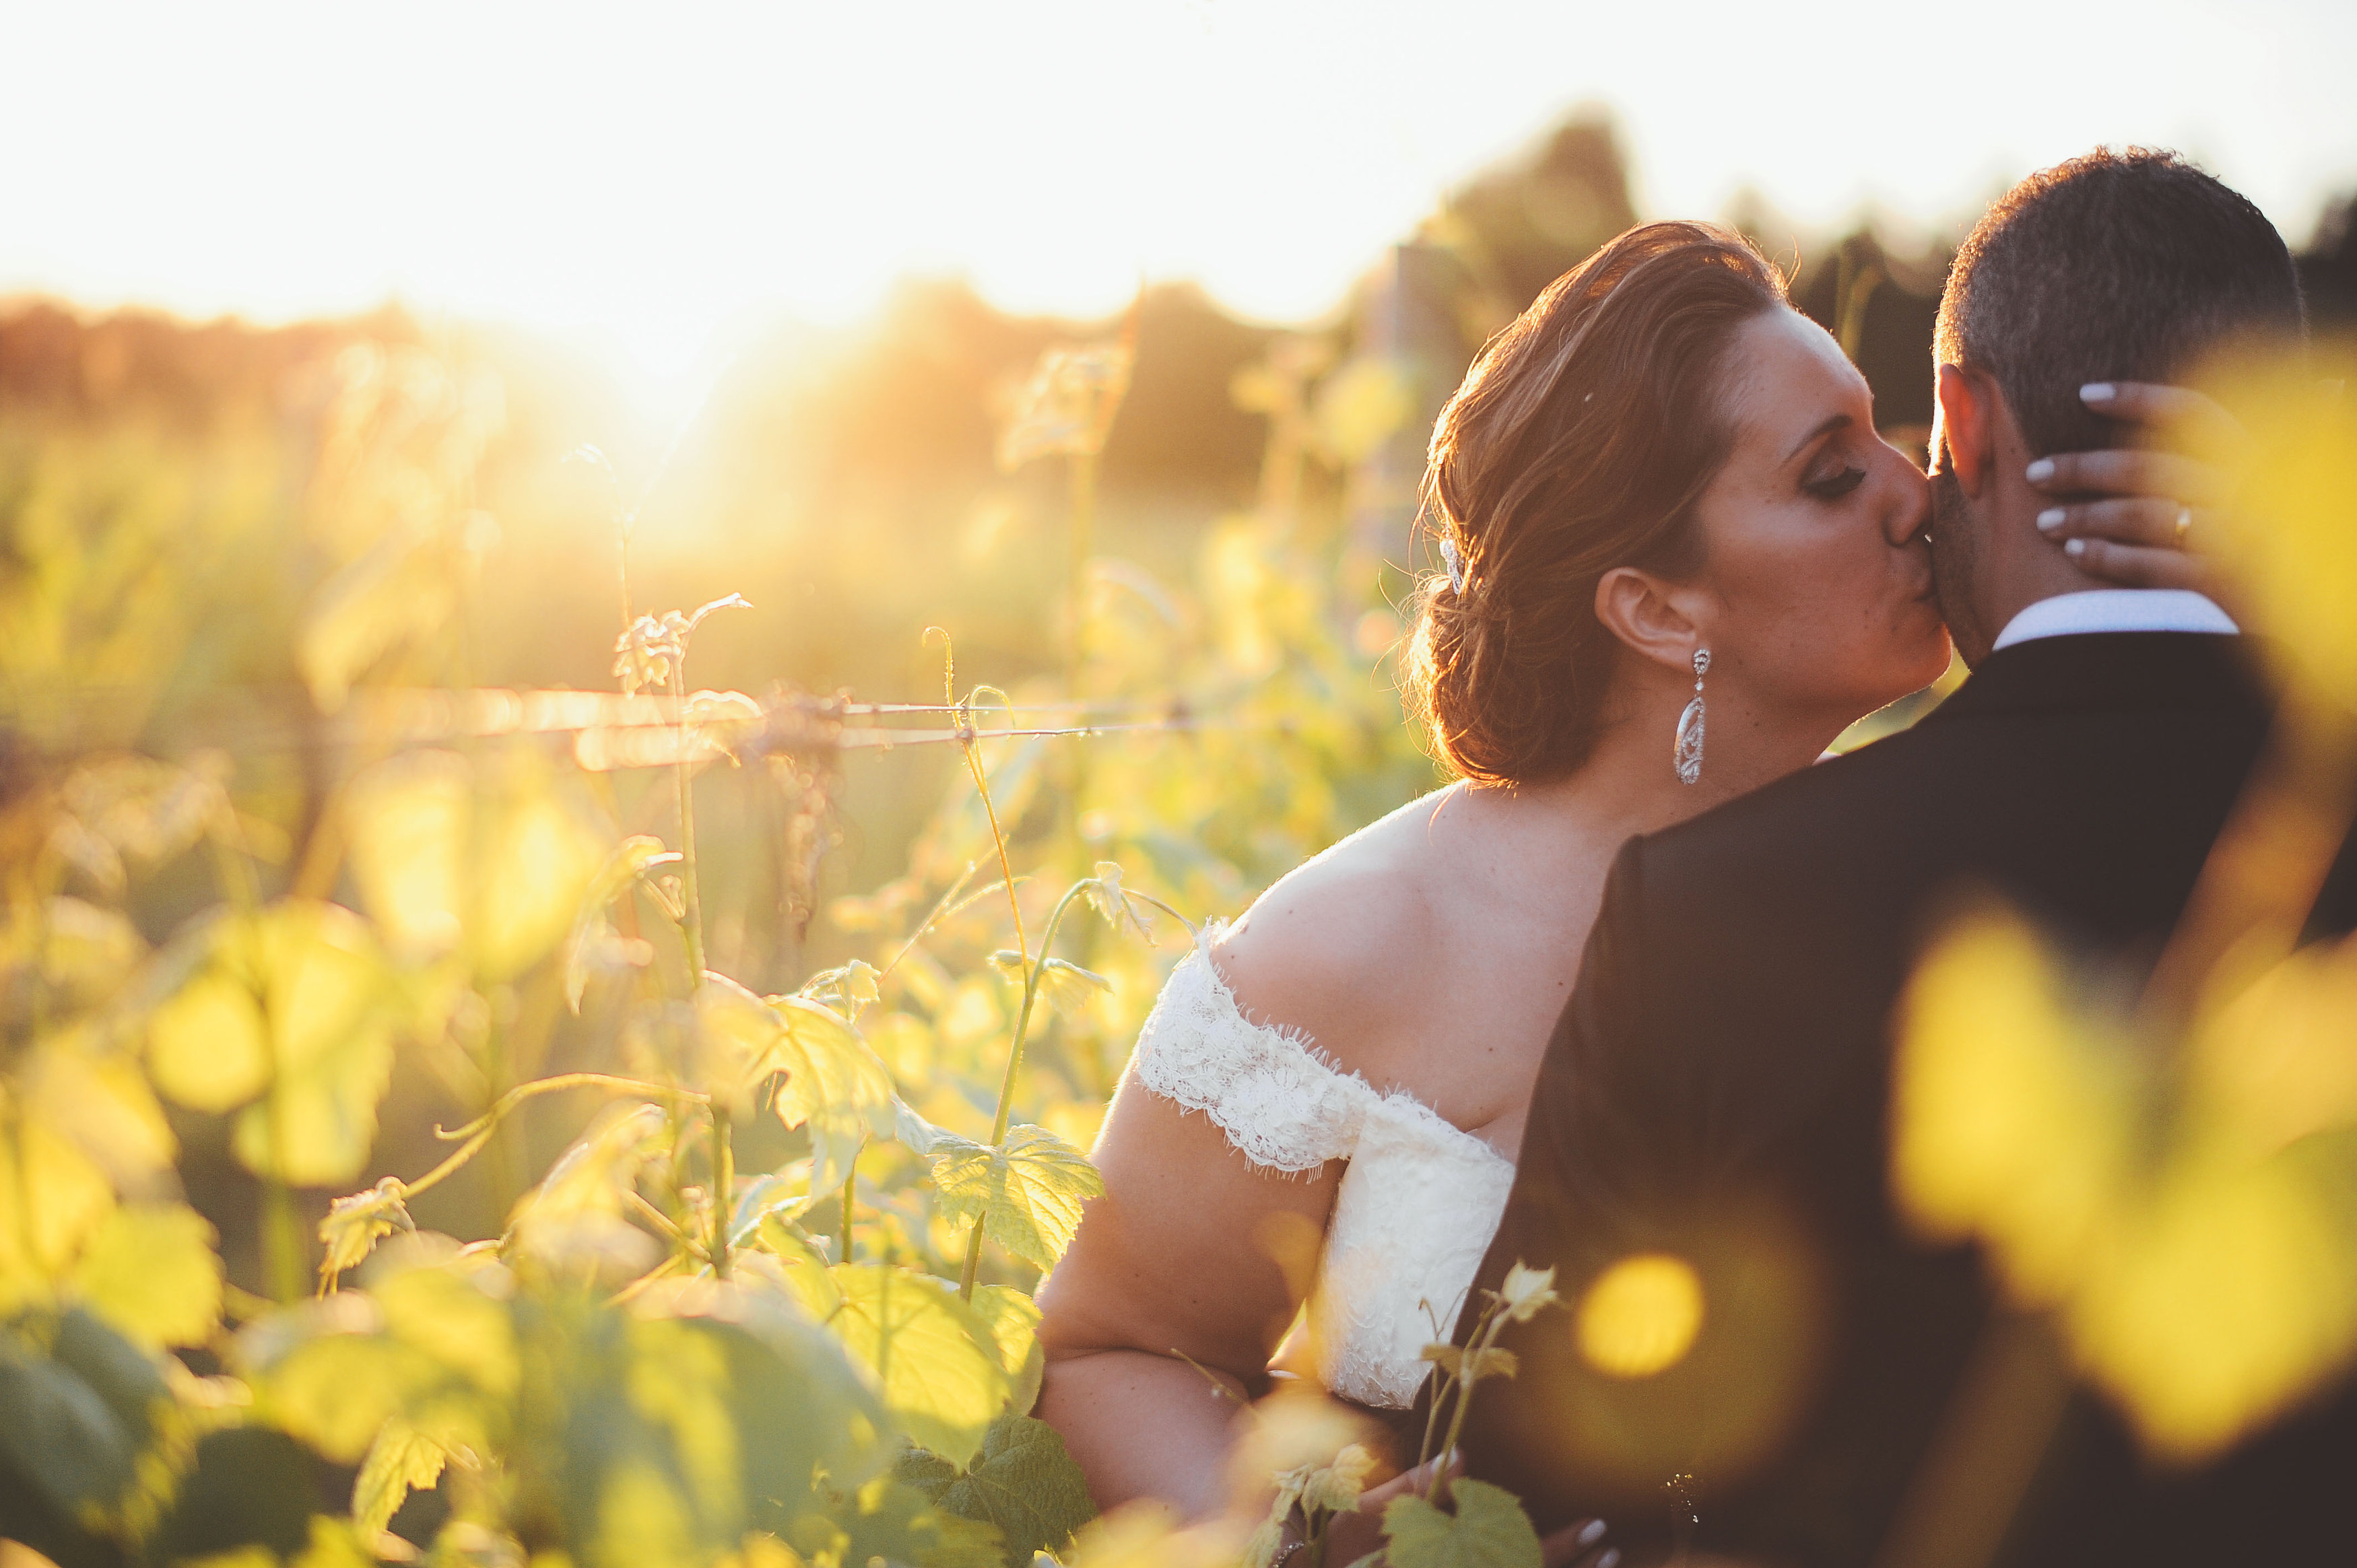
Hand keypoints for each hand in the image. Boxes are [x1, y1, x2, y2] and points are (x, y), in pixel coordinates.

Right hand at [1316, 1452, 1617, 1567]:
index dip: (1560, 1550)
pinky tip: (1563, 1567)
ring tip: (1606, 1559)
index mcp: (1439, 1564)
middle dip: (1571, 1564)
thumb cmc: (1332, 1551)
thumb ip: (1408, 1486)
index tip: (1597, 1529)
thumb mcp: (1358, 1514)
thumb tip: (1462, 1455)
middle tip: (1609, 1542)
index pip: (1513, 1560)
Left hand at [2025, 381, 2243, 594]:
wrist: (2287, 600)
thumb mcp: (2228, 490)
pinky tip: (2076, 553)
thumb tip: (2107, 417)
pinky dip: (2109, 557)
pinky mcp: (2222, 582)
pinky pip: (2154, 564)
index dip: (2138, 398)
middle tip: (2036, 474)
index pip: (2192, 411)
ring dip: (2086, 516)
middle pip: (2149, 467)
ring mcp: (2235, 536)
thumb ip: (2184, 463)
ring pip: (2145, 515)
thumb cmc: (2237, 537)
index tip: (2084, 395)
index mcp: (2249, 456)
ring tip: (2045, 522)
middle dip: (2083, 468)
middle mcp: (2245, 490)